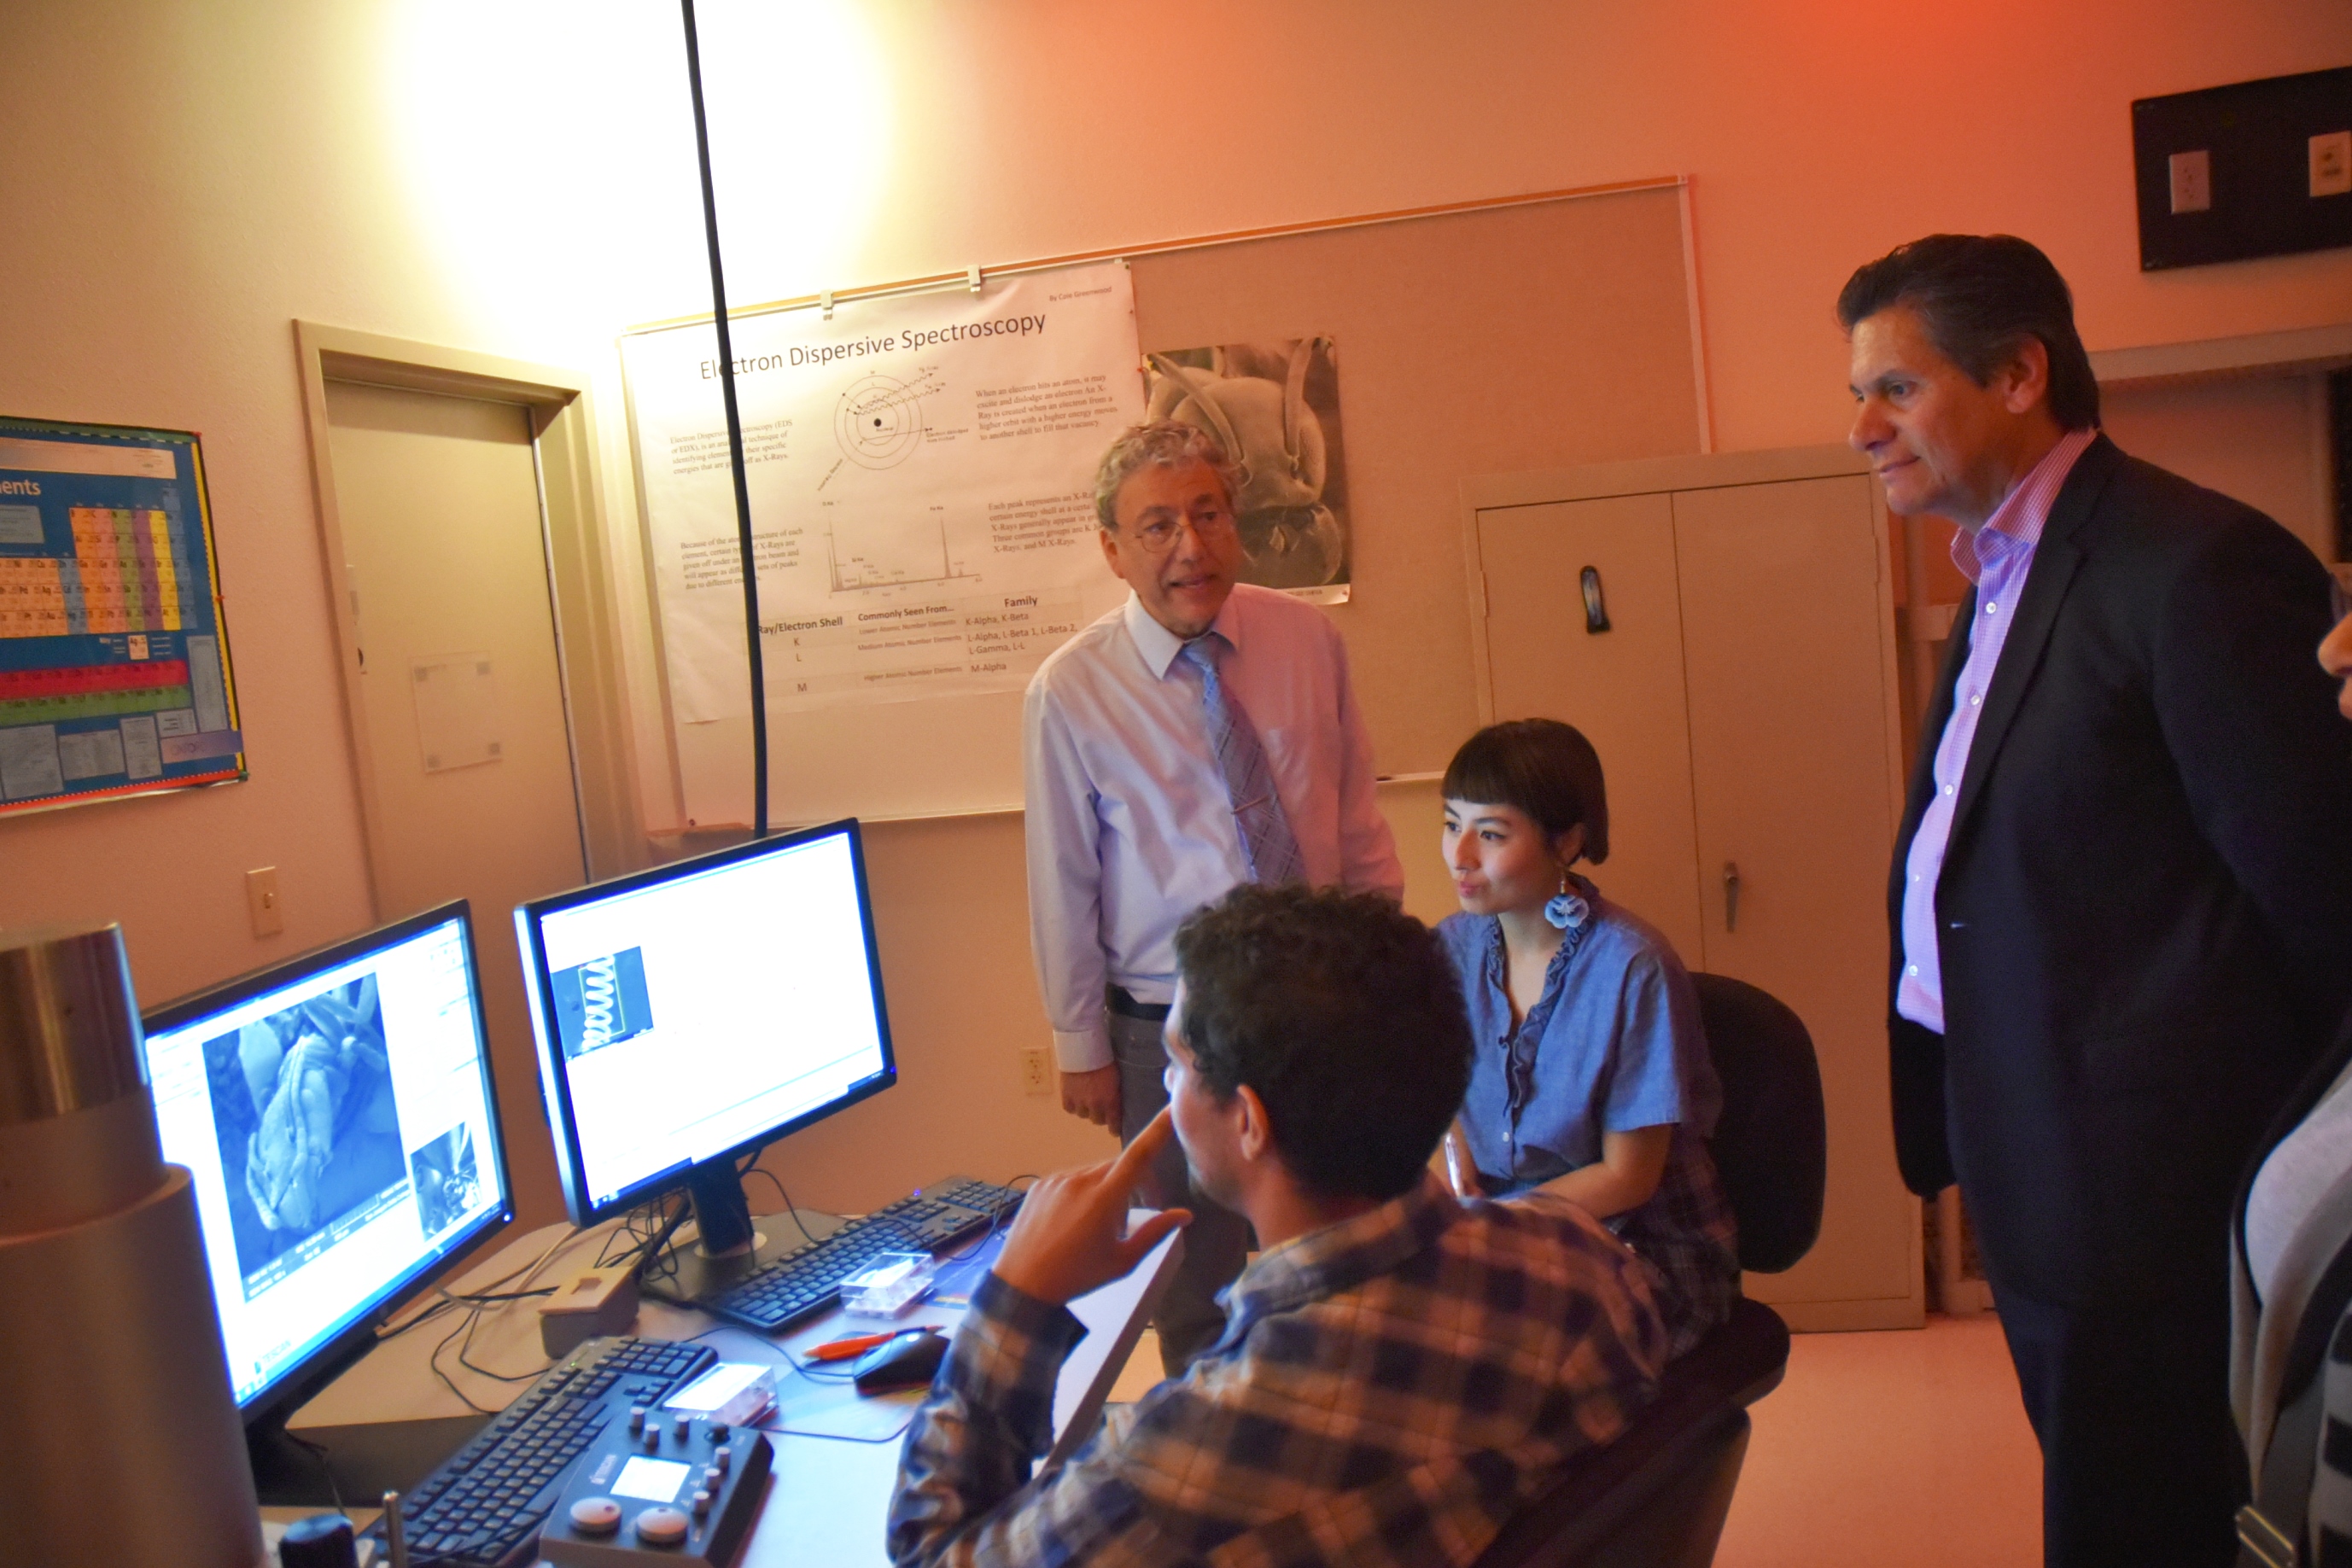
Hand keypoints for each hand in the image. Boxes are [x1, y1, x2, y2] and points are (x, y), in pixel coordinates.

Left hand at [993, 1108, 1191, 1305]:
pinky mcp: (1041, 1184)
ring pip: (1095, 1174)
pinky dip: (1081, 1193)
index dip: (1157, 1130)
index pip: (1138, 1155)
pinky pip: (1071, 1179)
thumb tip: (1184, 1215)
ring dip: (1106, 1190)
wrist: (1021, 1284)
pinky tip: (1072, 1222)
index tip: (1170, 1109)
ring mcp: (1057, 1179)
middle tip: (1132, 1218)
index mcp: (1104, 1198)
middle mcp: (1080, 1180)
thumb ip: (1155, 1233)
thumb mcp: (1122, 1262)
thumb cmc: (1077, 1276)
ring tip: (1095, 1227)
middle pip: (1119, 1167)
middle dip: (1133, 1184)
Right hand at [1059, 1064, 1121, 1129]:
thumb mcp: (1117, 1078)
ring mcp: (1080, 1102)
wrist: (1083, 1049)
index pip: (1114, 1124)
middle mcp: (1095, 1106)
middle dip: (1100, 1116)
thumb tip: (1117, 1103)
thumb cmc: (1106, 1059)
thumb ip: (1116, 1094)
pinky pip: (1070, 1109)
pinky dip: (1073, 1106)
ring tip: (1087, 1099)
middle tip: (1101, 1108)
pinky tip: (1076, 1099)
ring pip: (1083, 1115)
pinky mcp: (1067, 1097)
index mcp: (1111, 1101)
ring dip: (1086, 1110)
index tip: (1115, 1131)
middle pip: (1097, 1121)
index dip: (1115, 1129)